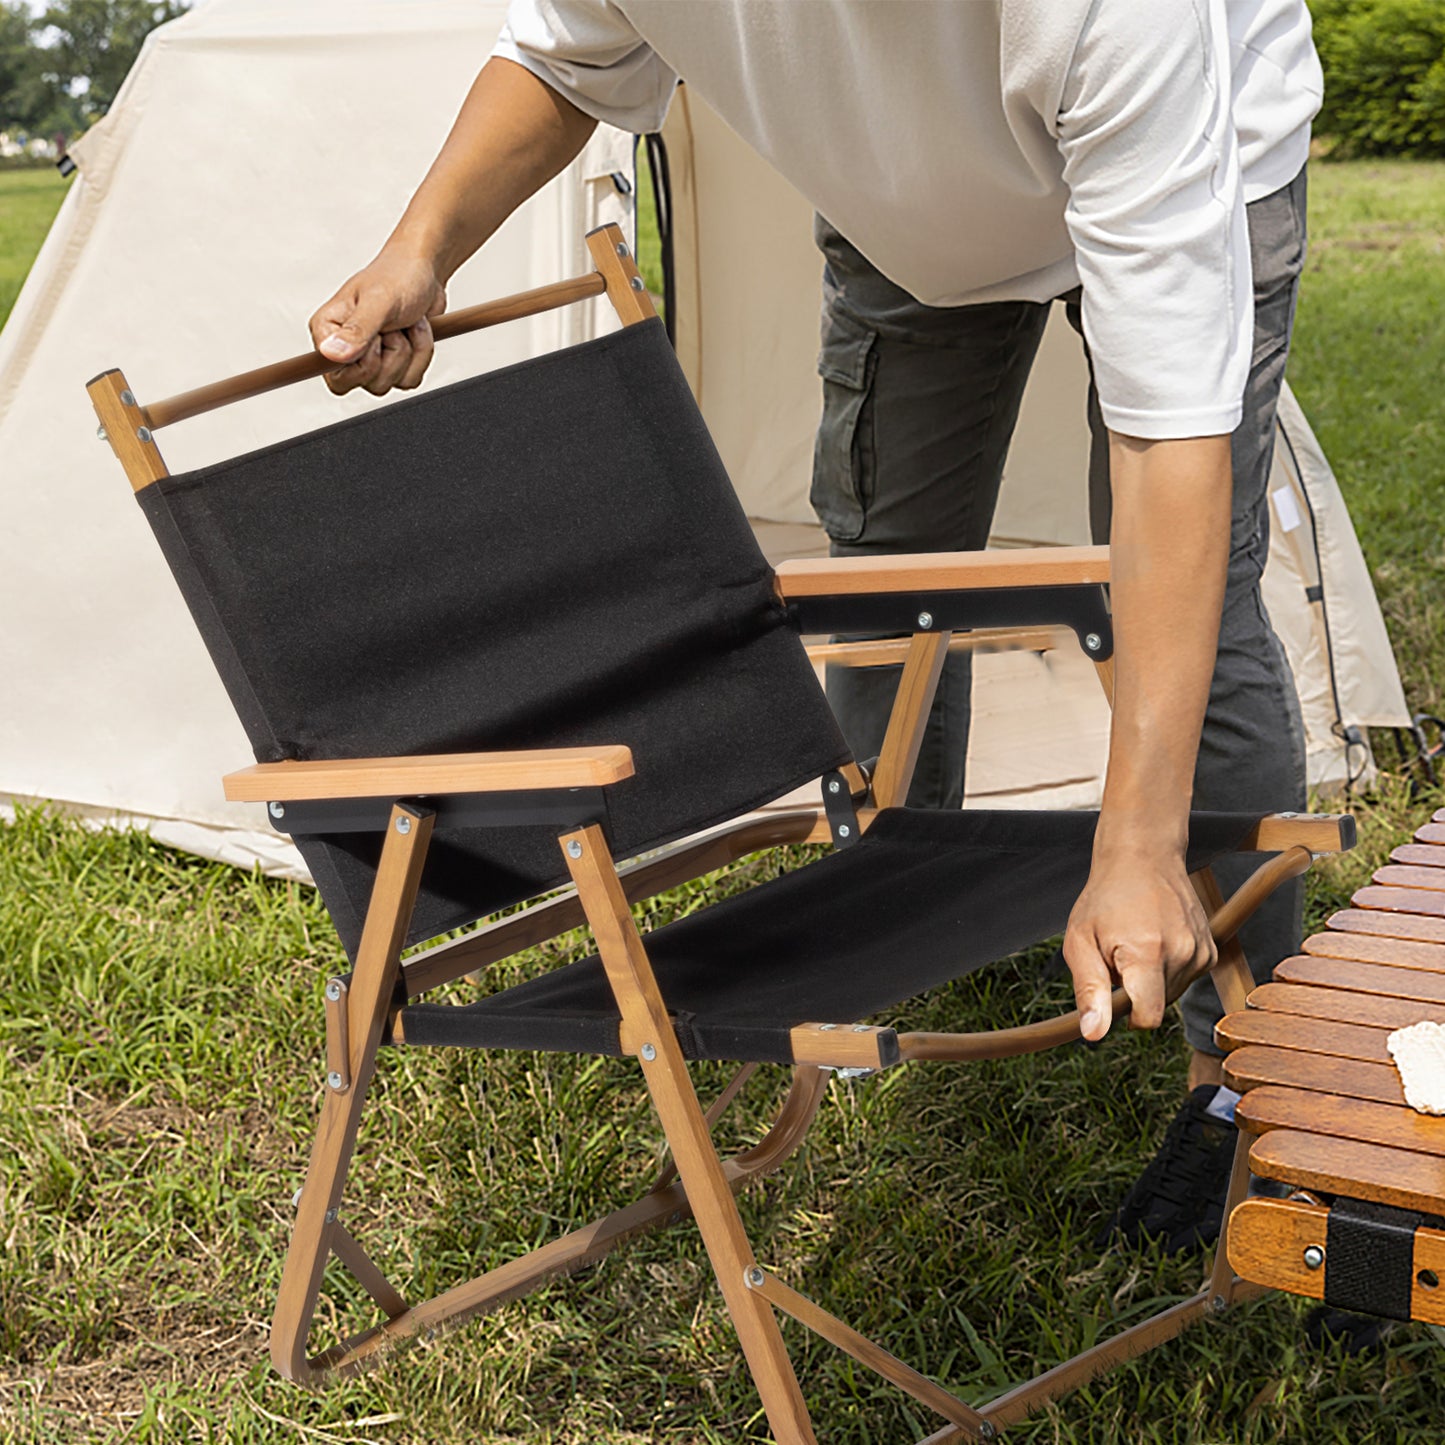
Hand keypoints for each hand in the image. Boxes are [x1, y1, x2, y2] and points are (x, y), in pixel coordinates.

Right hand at [309, 249, 447, 396]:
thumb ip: (357, 330)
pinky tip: (414, 331)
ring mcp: (369, 360)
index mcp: (327, 331)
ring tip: (404, 323)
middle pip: (368, 384)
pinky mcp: (392, 365)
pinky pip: (410, 380)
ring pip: (392, 382)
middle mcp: (344, 349)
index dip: (362, 366)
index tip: (377, 338)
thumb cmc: (398, 277)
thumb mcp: (379, 300)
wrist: (424, 273)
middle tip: (392, 326)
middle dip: (392, 354)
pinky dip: (421, 355)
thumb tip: (332, 354)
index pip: (335, 378)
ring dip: (410, 351)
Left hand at [1062, 847, 1214, 1042]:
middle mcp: (1183, 954)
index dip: (1127, 1017)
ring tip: (1135, 942)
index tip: (1114, 994)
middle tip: (1118, 954)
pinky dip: (1167, 969)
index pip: (1149, 1017)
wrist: (1142, 858)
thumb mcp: (1080, 941)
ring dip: (1150, 980)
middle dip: (1135, 991)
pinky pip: (1185, 979)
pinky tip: (1155, 940)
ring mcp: (1202, 952)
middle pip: (1157, 1005)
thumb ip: (1089, 990)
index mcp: (1148, 953)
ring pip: (1171, 993)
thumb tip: (1094, 1034)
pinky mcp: (1210, 951)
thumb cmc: (1105, 898)